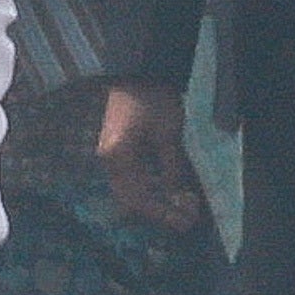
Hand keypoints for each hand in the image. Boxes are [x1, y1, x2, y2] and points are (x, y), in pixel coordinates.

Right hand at [95, 81, 211, 238]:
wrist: (134, 73)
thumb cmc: (151, 98)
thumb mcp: (168, 131)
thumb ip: (171, 166)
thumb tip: (177, 195)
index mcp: (118, 156)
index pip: (138, 198)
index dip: (161, 213)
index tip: (184, 221)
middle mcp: (109, 161)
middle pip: (130, 200)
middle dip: (158, 212)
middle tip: (185, 218)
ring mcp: (109, 157)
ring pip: (129, 192)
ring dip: (154, 202)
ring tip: (180, 205)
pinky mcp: (115, 152)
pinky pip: (130, 179)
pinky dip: (149, 189)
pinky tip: (167, 190)